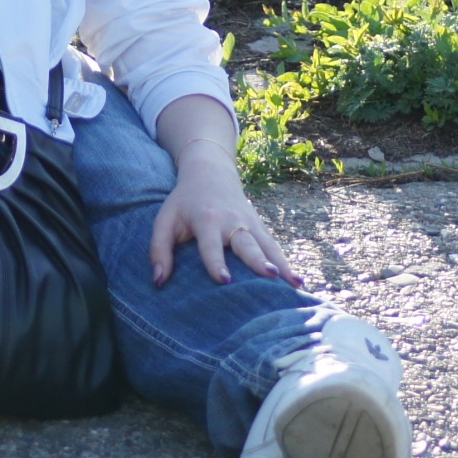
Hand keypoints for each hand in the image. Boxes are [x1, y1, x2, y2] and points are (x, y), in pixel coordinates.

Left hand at [150, 142, 298, 288]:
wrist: (209, 173)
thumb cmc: (183, 203)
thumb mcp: (164, 221)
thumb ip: (159, 250)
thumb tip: (158, 282)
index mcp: (206, 220)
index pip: (210, 244)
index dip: (216, 262)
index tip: (224, 281)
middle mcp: (232, 221)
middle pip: (247, 243)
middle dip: (258, 260)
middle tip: (270, 276)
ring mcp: (250, 223)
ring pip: (268, 245)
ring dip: (282, 264)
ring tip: (297, 285)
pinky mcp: (260, 227)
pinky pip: (275, 247)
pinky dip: (288, 263)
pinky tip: (299, 283)